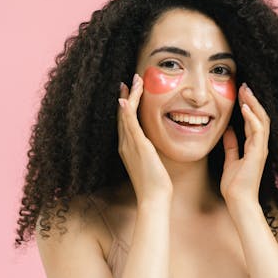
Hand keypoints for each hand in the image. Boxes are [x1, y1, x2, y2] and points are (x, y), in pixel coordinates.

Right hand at [117, 73, 172, 202]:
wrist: (153, 198)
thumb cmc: (155, 184)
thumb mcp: (151, 162)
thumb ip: (149, 151)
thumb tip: (152, 144)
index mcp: (128, 147)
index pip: (125, 121)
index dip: (126, 105)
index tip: (129, 91)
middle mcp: (125, 144)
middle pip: (122, 114)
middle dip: (126, 95)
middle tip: (128, 80)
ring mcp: (130, 145)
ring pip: (126, 115)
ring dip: (129, 96)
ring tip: (134, 81)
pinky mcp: (138, 147)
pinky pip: (130, 126)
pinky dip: (126, 112)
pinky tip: (125, 100)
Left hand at [220, 83, 269, 203]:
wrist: (239, 202)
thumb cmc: (235, 185)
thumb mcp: (231, 160)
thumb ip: (231, 145)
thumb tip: (227, 130)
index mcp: (254, 146)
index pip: (252, 121)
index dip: (248, 106)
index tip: (241, 93)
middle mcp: (260, 145)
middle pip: (259, 117)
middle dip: (252, 100)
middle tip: (244, 86)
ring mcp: (261, 149)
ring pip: (261, 120)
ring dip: (253, 104)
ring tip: (246, 90)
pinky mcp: (258, 153)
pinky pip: (257, 131)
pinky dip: (252, 118)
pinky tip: (245, 107)